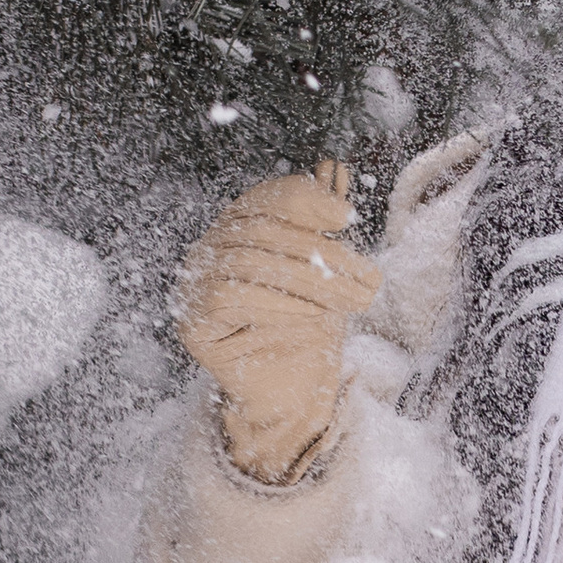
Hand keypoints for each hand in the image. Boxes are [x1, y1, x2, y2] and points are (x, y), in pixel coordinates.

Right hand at [173, 163, 381, 483]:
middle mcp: (212, 249)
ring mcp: (195, 284)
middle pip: (264, 231)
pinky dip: (277, 303)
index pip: (268, 197)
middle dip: (323, 254)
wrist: (292, 393)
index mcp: (241, 227)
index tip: (346, 216)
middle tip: (368, 281)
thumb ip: (324, 224)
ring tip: (350, 302)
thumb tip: (335, 169)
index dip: (306, 199)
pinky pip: (230, 297)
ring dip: (309, 282)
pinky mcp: (193, 323)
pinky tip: (312, 316)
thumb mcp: (327, 273)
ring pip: (249, 263)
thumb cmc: (309, 329)